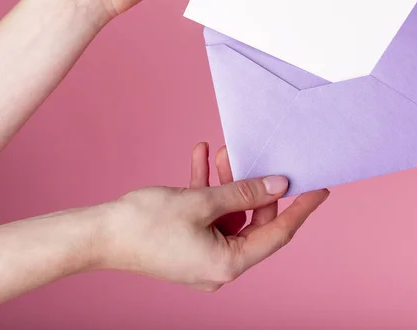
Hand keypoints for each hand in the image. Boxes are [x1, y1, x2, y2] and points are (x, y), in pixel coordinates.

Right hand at [97, 143, 328, 290]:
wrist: (97, 236)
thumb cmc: (144, 224)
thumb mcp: (201, 202)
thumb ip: (243, 192)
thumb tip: (277, 183)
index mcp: (228, 262)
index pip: (278, 233)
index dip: (300, 209)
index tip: (319, 189)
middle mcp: (220, 264)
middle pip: (253, 221)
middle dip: (253, 186)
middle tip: (256, 157)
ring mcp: (203, 255)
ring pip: (230, 214)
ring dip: (227, 183)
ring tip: (222, 152)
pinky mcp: (189, 244)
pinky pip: (208, 215)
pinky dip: (208, 190)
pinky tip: (201, 159)